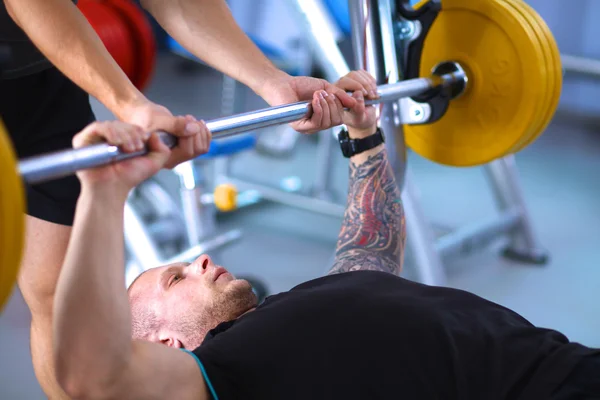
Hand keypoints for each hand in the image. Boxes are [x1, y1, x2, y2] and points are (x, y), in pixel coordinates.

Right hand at [72, 121, 168, 194]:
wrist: (112, 188)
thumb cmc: (128, 178)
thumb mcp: (153, 163)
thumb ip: (162, 150)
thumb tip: (154, 134)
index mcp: (123, 140)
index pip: (131, 126)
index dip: (139, 131)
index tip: (143, 142)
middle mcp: (109, 137)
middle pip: (122, 123)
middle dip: (132, 134)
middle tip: (135, 148)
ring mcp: (96, 138)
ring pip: (112, 124)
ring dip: (124, 135)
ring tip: (127, 149)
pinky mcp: (84, 139)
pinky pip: (98, 127)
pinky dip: (110, 133)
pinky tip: (116, 143)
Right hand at [118, 98, 211, 168]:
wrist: (140, 113)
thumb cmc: (143, 116)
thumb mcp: (158, 119)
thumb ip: (175, 125)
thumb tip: (193, 129)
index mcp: (161, 156)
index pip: (186, 151)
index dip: (190, 135)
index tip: (186, 120)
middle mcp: (171, 157)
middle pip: (196, 150)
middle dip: (197, 132)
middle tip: (189, 118)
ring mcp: (177, 153)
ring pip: (201, 148)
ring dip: (201, 132)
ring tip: (191, 119)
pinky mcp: (182, 147)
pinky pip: (201, 145)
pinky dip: (203, 133)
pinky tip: (196, 123)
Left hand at [260, 74, 376, 133]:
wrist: (283, 84)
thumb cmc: (301, 85)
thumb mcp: (326, 87)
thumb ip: (339, 95)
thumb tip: (354, 102)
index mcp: (323, 116)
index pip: (340, 118)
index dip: (341, 106)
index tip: (334, 93)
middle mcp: (316, 124)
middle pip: (336, 121)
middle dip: (334, 105)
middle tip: (325, 93)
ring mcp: (308, 127)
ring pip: (327, 123)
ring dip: (325, 105)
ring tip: (318, 94)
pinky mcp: (299, 126)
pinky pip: (316, 123)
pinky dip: (319, 110)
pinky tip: (314, 100)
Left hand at [335, 71, 378, 137]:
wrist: (364, 118)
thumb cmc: (359, 120)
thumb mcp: (360, 119)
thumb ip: (358, 109)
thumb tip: (358, 93)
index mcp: (336, 98)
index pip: (342, 85)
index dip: (355, 87)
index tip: (365, 95)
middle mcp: (340, 88)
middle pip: (350, 77)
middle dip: (364, 85)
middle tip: (372, 96)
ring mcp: (348, 82)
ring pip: (357, 74)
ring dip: (369, 83)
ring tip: (374, 95)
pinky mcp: (356, 79)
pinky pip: (363, 73)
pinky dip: (371, 80)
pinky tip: (374, 90)